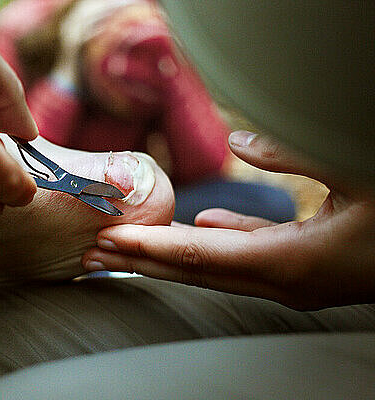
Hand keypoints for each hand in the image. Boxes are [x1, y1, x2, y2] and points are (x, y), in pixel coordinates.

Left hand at [83, 131, 374, 309]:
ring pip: (214, 269)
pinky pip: (245, 259)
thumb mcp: (356, 169)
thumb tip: (245, 137)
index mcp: (289, 261)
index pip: (195, 258)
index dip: (146, 251)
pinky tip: (198, 230)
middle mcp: (282, 280)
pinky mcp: (303, 271)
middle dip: (142, 262)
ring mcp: (293, 281)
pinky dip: (213, 246)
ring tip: (127, 247)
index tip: (105, 243)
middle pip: (194, 272)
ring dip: (167, 257)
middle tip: (94, 251)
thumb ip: (295, 153)